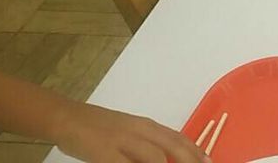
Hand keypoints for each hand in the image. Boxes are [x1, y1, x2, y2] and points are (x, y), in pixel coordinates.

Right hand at [53, 101, 208, 162]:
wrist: (68, 118)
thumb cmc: (99, 129)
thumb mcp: (129, 132)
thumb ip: (147, 143)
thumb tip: (168, 156)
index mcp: (147, 126)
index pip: (178, 139)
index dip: (196, 151)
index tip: (209, 161)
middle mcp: (140, 131)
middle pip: (173, 147)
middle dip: (190, 161)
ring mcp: (123, 141)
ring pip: (156, 159)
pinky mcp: (105, 152)